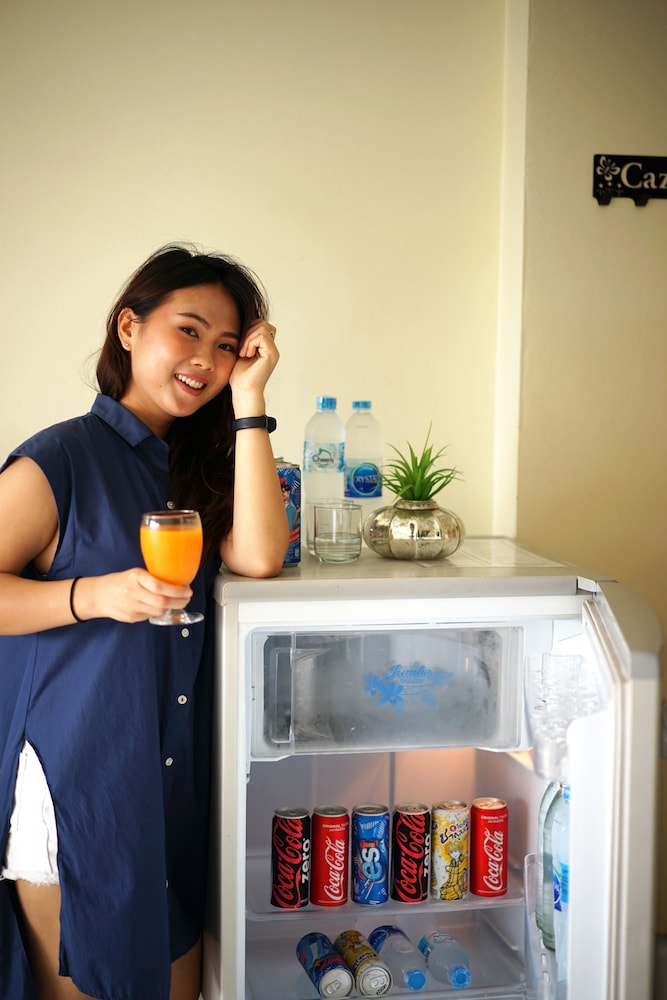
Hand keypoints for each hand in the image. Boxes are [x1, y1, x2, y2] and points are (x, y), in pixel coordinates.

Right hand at [76, 569, 192, 623]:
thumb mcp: (135, 574)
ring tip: (178, 603)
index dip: (176, 591)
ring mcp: (131, 607)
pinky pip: (151, 616)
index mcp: (135, 577)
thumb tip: (176, 584)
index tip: (187, 590)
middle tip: (187, 598)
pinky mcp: (131, 618)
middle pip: (161, 602)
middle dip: (179, 602)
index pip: (159, 586)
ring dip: (172, 608)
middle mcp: (133, 592)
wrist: (97, 595)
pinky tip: (161, 607)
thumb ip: (151, 578)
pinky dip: (159, 612)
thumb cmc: (119, 582)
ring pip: (158, 611)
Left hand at [228, 319, 278, 402]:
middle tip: (242, 349)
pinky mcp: (271, 354)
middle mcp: (272, 349)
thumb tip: (244, 322)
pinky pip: (261, 336)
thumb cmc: (240, 375)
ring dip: (248, 338)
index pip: (261, 324)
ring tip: (243, 353)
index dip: (249, 329)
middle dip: (248, 331)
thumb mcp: (241, 351)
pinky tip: (246, 354)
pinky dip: (250, 343)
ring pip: (262, 327)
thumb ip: (246, 339)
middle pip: (262, 323)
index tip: (241, 345)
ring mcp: (273, 351)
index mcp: (265, 348)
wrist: (243, 390)